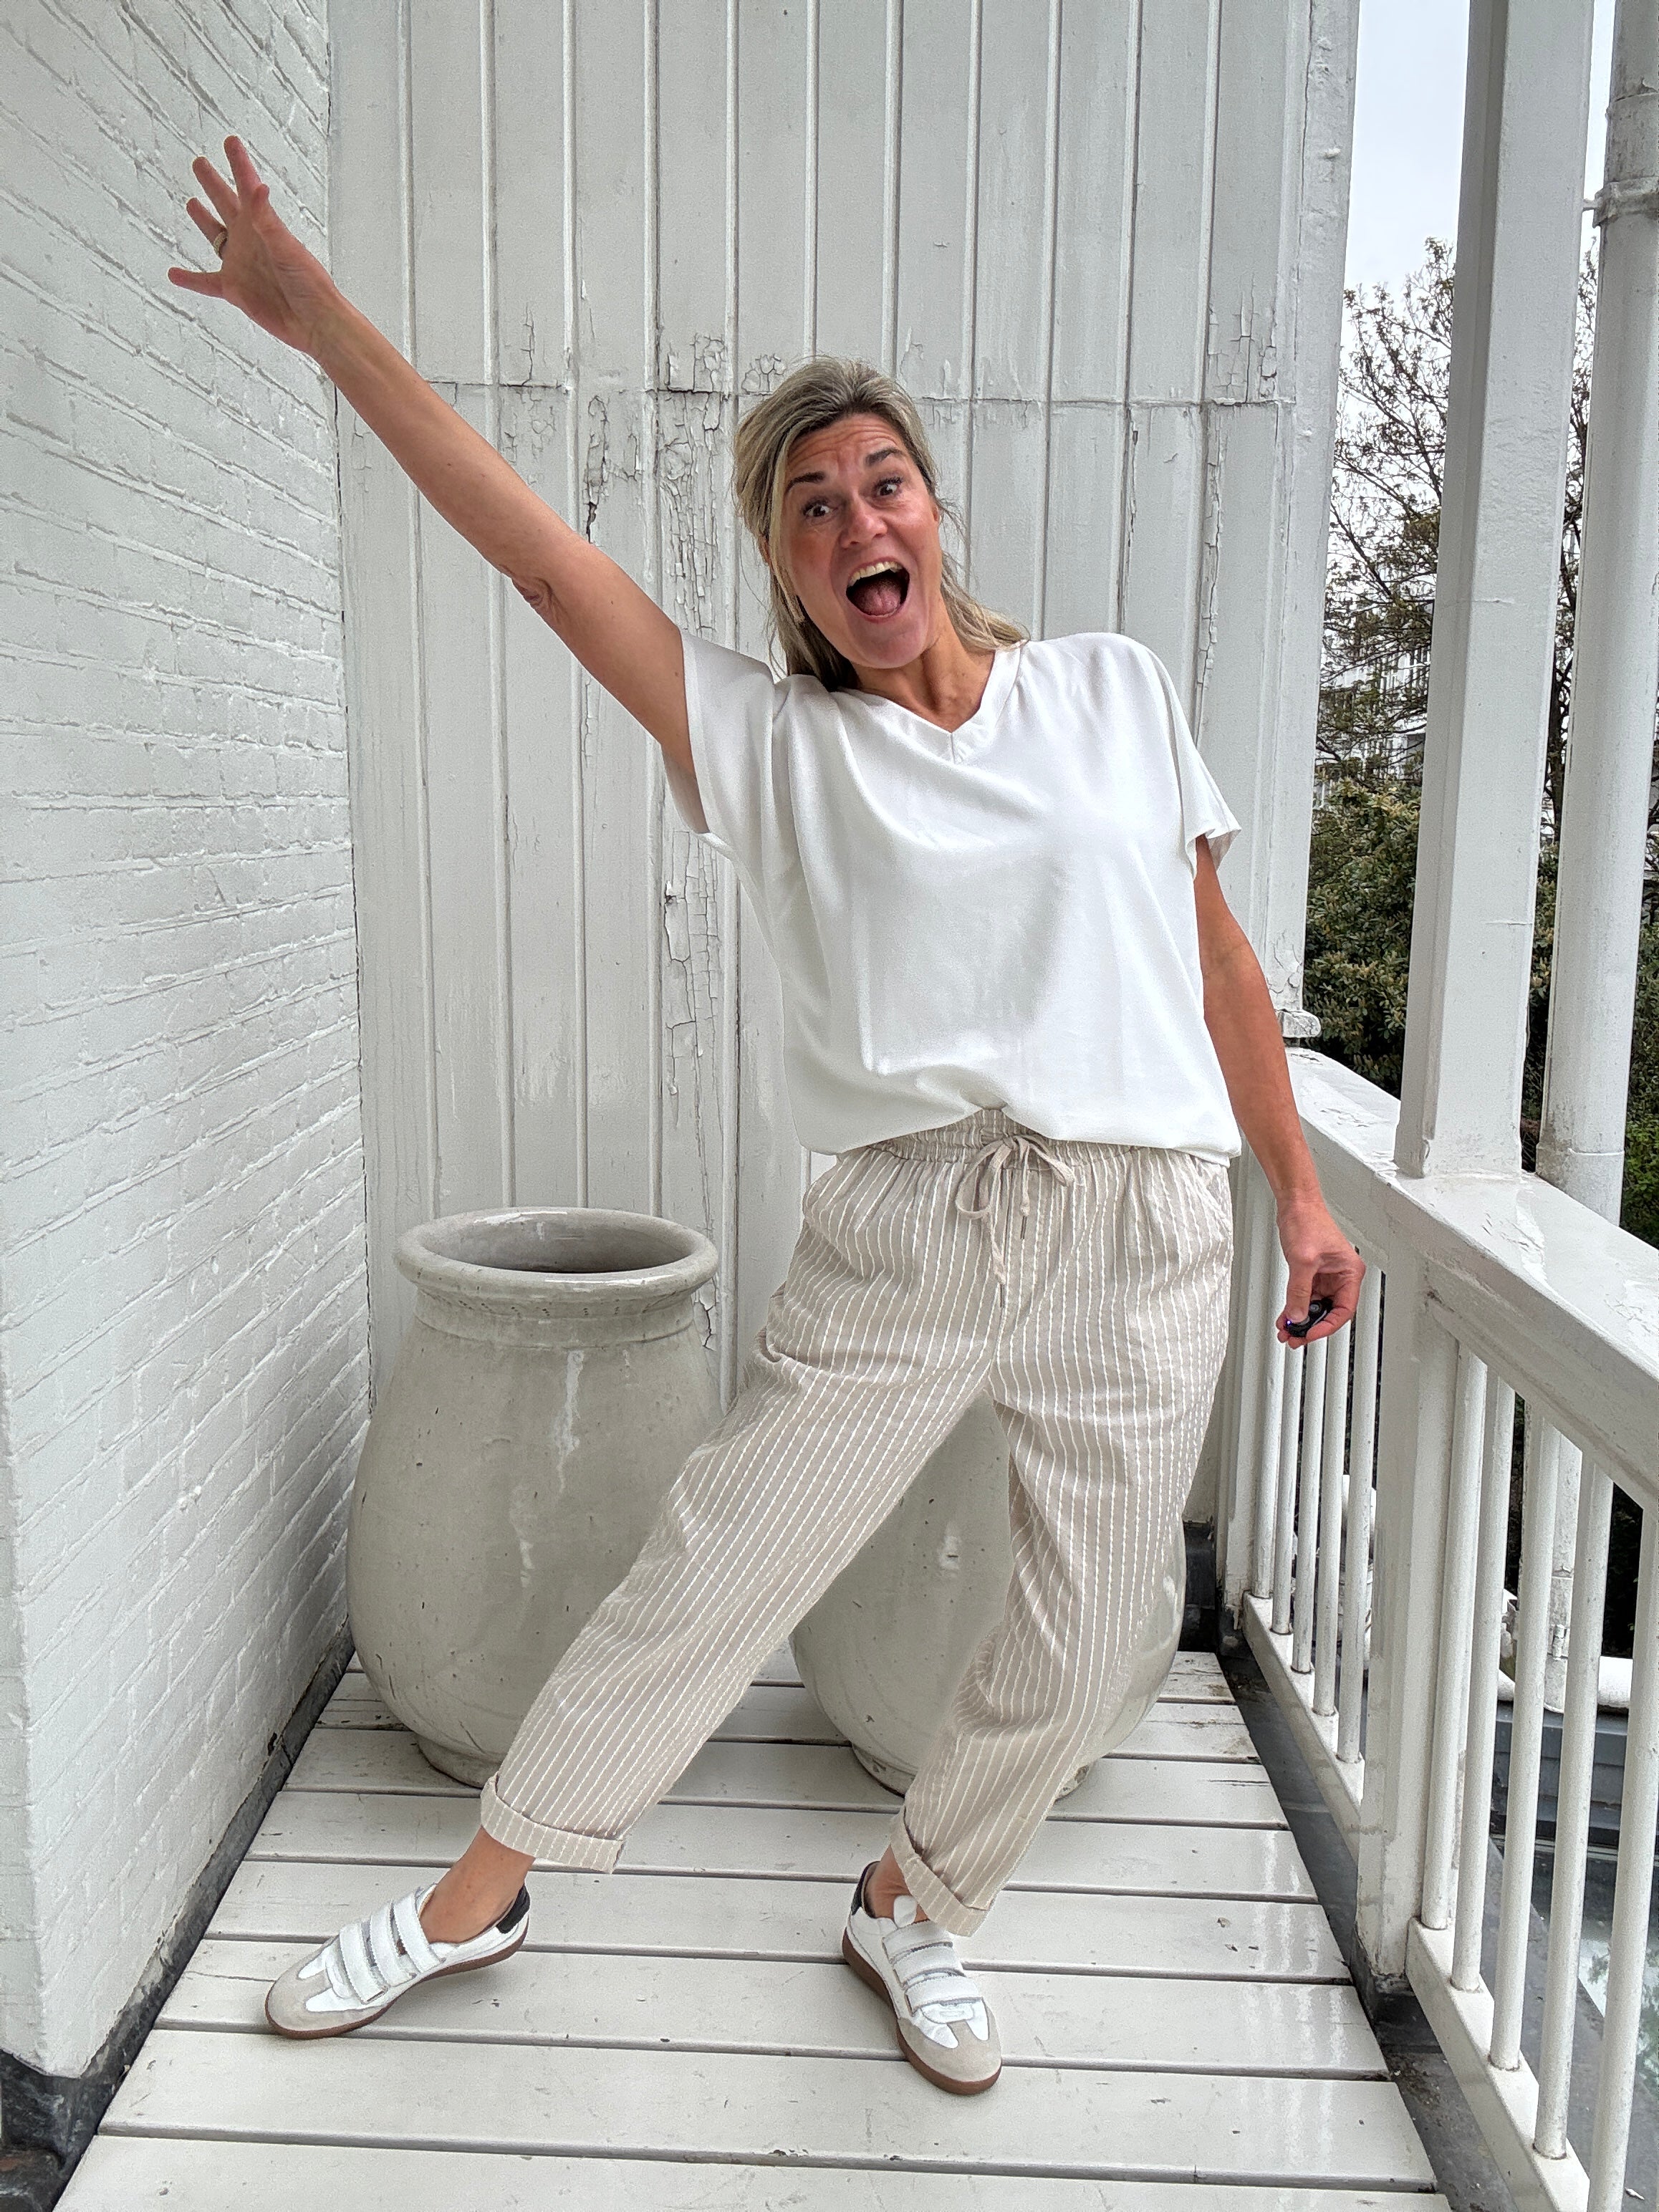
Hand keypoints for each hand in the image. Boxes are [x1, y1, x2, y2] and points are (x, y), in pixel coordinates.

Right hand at [167, 136, 338, 354]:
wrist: (313, 321)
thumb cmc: (309, 283)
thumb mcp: (287, 246)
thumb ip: (267, 219)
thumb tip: (258, 187)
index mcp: (262, 223)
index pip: (246, 185)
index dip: (238, 163)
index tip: (230, 141)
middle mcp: (248, 239)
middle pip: (224, 203)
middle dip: (212, 182)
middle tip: (200, 163)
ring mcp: (240, 263)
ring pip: (215, 237)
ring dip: (203, 220)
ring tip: (191, 203)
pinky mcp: (234, 289)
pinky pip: (206, 283)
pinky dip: (190, 280)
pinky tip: (173, 274)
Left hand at [1274, 1193, 1362, 1349]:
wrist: (1295, 1205)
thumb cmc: (1308, 1221)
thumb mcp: (1303, 1261)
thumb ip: (1299, 1291)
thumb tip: (1297, 1315)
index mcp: (1349, 1273)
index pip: (1343, 1309)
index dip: (1327, 1326)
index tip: (1311, 1334)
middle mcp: (1341, 1277)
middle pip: (1329, 1311)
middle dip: (1311, 1326)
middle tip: (1295, 1338)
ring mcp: (1326, 1277)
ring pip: (1315, 1307)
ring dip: (1300, 1319)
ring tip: (1286, 1331)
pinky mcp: (1312, 1274)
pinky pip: (1305, 1297)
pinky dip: (1294, 1308)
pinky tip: (1285, 1318)